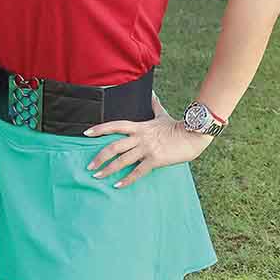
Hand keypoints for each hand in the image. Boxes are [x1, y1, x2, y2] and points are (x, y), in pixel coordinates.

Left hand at [84, 94, 212, 188]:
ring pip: (122, 160)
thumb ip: (154, 105)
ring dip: (108, 169)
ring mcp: (147, 149)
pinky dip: (126, 179)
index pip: (114, 125)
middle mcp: (139, 137)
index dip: (99, 129)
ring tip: (97, 176)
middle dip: (99, 157)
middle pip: (113, 146)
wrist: (193, 136)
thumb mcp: (162, 114)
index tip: (85, 133)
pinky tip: (117, 185)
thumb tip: (152, 93)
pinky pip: (137, 172)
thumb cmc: (177, 126)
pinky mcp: (155, 160)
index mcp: (138, 126)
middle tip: (89, 166)